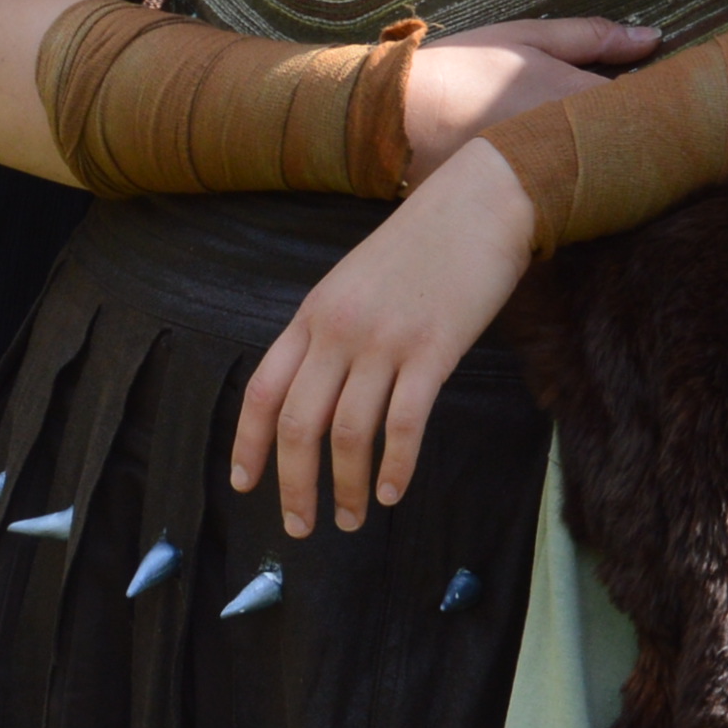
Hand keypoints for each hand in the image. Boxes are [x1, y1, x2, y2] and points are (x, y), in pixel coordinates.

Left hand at [230, 143, 540, 534]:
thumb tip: (317, 392)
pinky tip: (392, 491)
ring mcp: (386, 340)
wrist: (482, 201)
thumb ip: (331, 330)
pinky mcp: (434, 349)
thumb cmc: (423, 242)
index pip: (261, 390)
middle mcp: (340, 330)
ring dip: (345, 486)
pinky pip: (404, 423)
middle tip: (300, 526)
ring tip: (351, 518)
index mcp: (314, 314)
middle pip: (298, 424)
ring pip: (349, 433)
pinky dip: (395, 466)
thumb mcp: (355, 280)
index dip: (248, 445)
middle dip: (294, 485)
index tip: (245, 485)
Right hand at [397, 17, 656, 178]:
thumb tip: (654, 36)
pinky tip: (570, 179)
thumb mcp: (527, 38)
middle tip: (653, 127)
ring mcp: (548, 182)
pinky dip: (576, 190)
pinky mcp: (526, 210)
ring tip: (604, 150)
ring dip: (612, 165)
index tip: (668, 95)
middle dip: (643, 138)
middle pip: (631, 147)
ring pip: (603, 176)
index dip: (661, 101)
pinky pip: (570, 200)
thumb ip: (594, 37)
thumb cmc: (461, 68)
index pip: (646, 106)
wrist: (390, 122)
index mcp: (575, 97)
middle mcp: (568, 145)